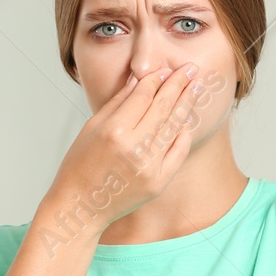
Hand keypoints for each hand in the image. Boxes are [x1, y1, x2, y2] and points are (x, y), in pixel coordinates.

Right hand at [43, 64, 204, 237]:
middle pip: (163, 108)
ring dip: (187, 103)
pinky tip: (187, 118)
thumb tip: (140, 78)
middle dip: (179, 84)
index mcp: (113, 131)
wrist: (80, 206)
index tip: (167, 69)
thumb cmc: (80, 165)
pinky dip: (183, 133)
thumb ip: (119, 102)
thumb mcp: (91, 127)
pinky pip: (178, 152)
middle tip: (191, 68)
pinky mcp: (158, 182)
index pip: (143, 96)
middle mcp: (134, 148)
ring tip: (196, 86)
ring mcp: (149, 167)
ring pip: (174, 127)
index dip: (156, 80)